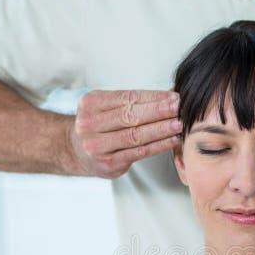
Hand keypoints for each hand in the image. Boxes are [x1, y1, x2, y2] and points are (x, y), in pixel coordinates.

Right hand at [66, 87, 181, 178]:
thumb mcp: (108, 107)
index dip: (153, 97)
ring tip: (179, 123)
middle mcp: (90, 123)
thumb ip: (136, 101)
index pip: (128, 97)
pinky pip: (138, 152)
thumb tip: (171, 93)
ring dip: (161, 129)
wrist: (75, 151)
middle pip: (131, 115)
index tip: (173, 95)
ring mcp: (97, 145)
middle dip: (159, 111)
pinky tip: (172, 140)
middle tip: (179, 107)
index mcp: (91, 103)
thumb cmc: (99, 126)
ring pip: (136, 135)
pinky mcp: (108, 162)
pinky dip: (158, 146)